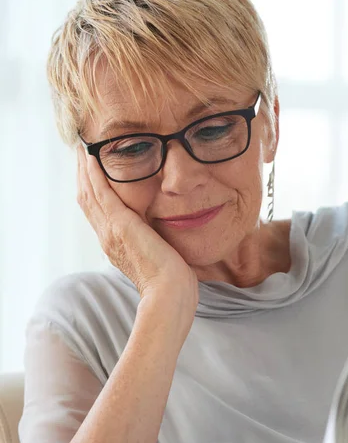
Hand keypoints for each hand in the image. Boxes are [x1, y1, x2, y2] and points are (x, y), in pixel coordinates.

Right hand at [76, 145, 198, 312]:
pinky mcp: (120, 225)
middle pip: (87, 200)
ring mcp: (110, 232)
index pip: (97, 212)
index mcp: (115, 245)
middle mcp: (107, 237)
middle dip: (83, 176)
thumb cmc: (171, 281)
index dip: (91, 190)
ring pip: (89, 194)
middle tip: (81, 153)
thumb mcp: (159, 256)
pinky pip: (101, 194)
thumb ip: (154, 242)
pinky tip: (92, 158)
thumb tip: (163, 234)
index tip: (91, 171)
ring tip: (83, 150)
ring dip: (85, 170)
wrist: (170, 292)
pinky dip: (94, 175)